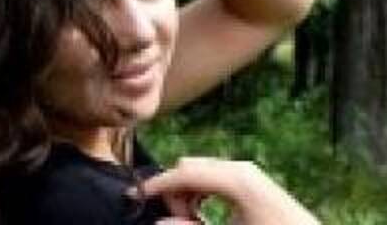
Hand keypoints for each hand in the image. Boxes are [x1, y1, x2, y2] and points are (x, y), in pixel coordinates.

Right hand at [128, 157, 319, 224]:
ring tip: (195, 222)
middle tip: (182, 223)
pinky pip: (215, 180)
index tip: (135, 196)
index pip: (184, 172)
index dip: (157, 184)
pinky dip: (202, 194)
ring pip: (201, 172)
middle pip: (190, 167)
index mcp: (235, 179)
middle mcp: (240, 169)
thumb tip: (161, 223)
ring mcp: (247, 173)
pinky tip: (205, 216)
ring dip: (188, 195)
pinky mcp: (251, 183)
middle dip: (176, 193)